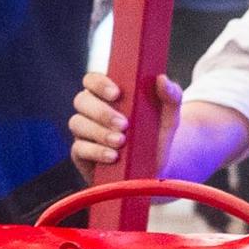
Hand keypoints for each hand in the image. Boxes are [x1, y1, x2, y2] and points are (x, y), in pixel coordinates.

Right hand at [69, 63, 181, 181]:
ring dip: (99, 132)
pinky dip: (96, 151)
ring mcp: (84, 132)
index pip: (92, 80)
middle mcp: (91, 111)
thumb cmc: (157, 137)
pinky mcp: (81, 154)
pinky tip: (113, 156)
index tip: (117, 94)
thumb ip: (171, 96)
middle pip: (81, 100)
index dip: (99, 83)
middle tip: (124, 124)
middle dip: (102, 112)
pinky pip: (79, 148)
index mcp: (107, 95)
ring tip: (121, 142)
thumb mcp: (169, 117)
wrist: (154, 170)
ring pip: (77, 123)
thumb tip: (161, 79)